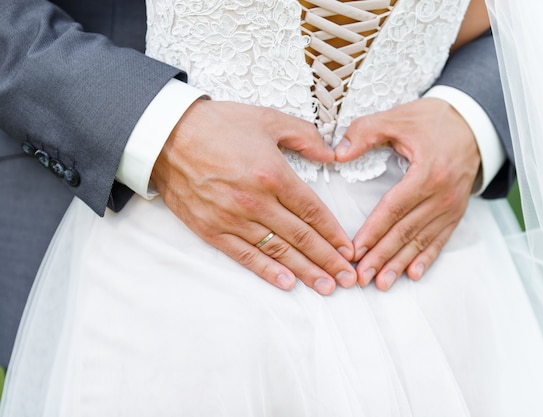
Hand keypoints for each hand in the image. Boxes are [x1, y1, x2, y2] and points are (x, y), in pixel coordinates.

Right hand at [152, 100, 355, 294]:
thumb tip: (331, 155)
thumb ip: (305, 136)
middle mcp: (256, 202)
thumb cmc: (217, 125)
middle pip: (300, 236)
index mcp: (273, 174)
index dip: (334, 234)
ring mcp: (232, 219)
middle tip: (348, 279)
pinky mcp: (212, 230)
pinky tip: (287, 283)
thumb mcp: (267, 119)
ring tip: (326, 287)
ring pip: (277, 251)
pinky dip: (267, 271)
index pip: (312, 211)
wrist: (165, 135)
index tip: (349, 250)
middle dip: (328, 260)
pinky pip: (245, 256)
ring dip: (305, 271)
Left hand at [334, 98, 479, 289]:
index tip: (355, 250)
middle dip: (382, 256)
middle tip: (362, 277)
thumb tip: (339, 153)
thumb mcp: (398, 118)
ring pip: (421, 240)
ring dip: (400, 263)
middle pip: (406, 231)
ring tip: (381, 282)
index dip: (373, 231)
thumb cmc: (434, 121)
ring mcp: (451, 206)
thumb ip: (365, 132)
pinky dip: (426, 258)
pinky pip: (440, 239)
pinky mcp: (456, 212)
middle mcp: (442, 194)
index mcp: (427, 172)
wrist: (473, 124)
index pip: (394, 208)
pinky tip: (412, 274)